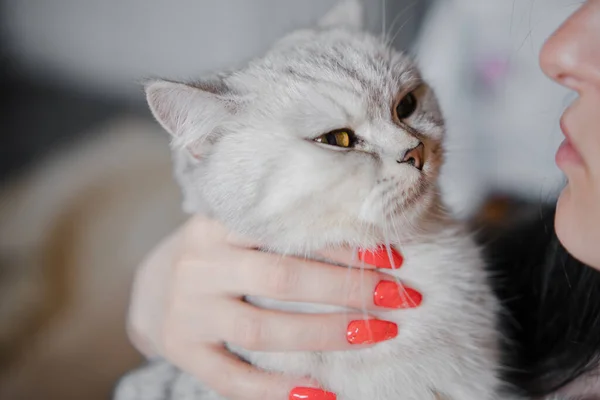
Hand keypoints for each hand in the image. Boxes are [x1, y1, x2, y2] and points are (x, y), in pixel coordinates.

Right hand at [126, 214, 420, 399]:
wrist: (150, 290)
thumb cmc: (215, 256)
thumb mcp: (235, 230)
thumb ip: (280, 231)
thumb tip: (365, 244)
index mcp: (216, 224)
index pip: (284, 230)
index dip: (340, 244)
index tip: (390, 255)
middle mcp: (199, 265)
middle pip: (280, 277)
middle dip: (345, 289)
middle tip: (400, 297)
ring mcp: (188, 312)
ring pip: (262, 329)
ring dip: (325, 334)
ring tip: (376, 334)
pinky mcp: (183, 351)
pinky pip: (232, 379)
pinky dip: (277, 390)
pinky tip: (321, 394)